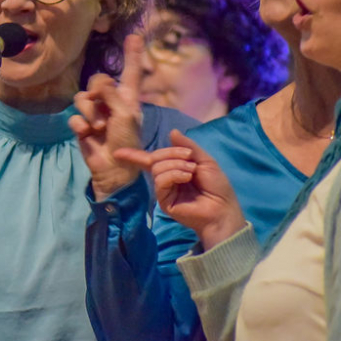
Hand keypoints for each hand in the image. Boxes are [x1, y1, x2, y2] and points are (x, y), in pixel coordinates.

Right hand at [70, 34, 145, 199]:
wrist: (114, 168)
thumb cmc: (127, 141)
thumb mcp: (125, 114)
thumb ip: (111, 94)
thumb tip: (97, 86)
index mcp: (127, 98)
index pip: (130, 72)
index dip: (132, 54)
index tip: (135, 36)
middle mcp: (111, 102)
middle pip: (97, 81)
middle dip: (97, 92)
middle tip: (103, 108)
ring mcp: (95, 114)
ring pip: (82, 98)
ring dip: (89, 112)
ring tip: (98, 127)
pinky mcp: (82, 127)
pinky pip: (74, 117)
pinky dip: (81, 125)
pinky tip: (88, 135)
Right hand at [115, 130, 245, 249]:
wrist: (222, 209)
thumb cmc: (217, 186)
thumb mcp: (204, 160)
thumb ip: (188, 146)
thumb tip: (172, 131)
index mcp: (173, 169)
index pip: (150, 160)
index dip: (134, 156)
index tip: (118, 153)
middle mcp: (166, 179)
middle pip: (155, 158)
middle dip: (171, 153)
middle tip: (189, 157)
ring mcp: (164, 190)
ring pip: (158, 168)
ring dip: (176, 165)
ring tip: (191, 172)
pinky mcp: (163, 201)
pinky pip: (161, 180)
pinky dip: (174, 174)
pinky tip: (186, 177)